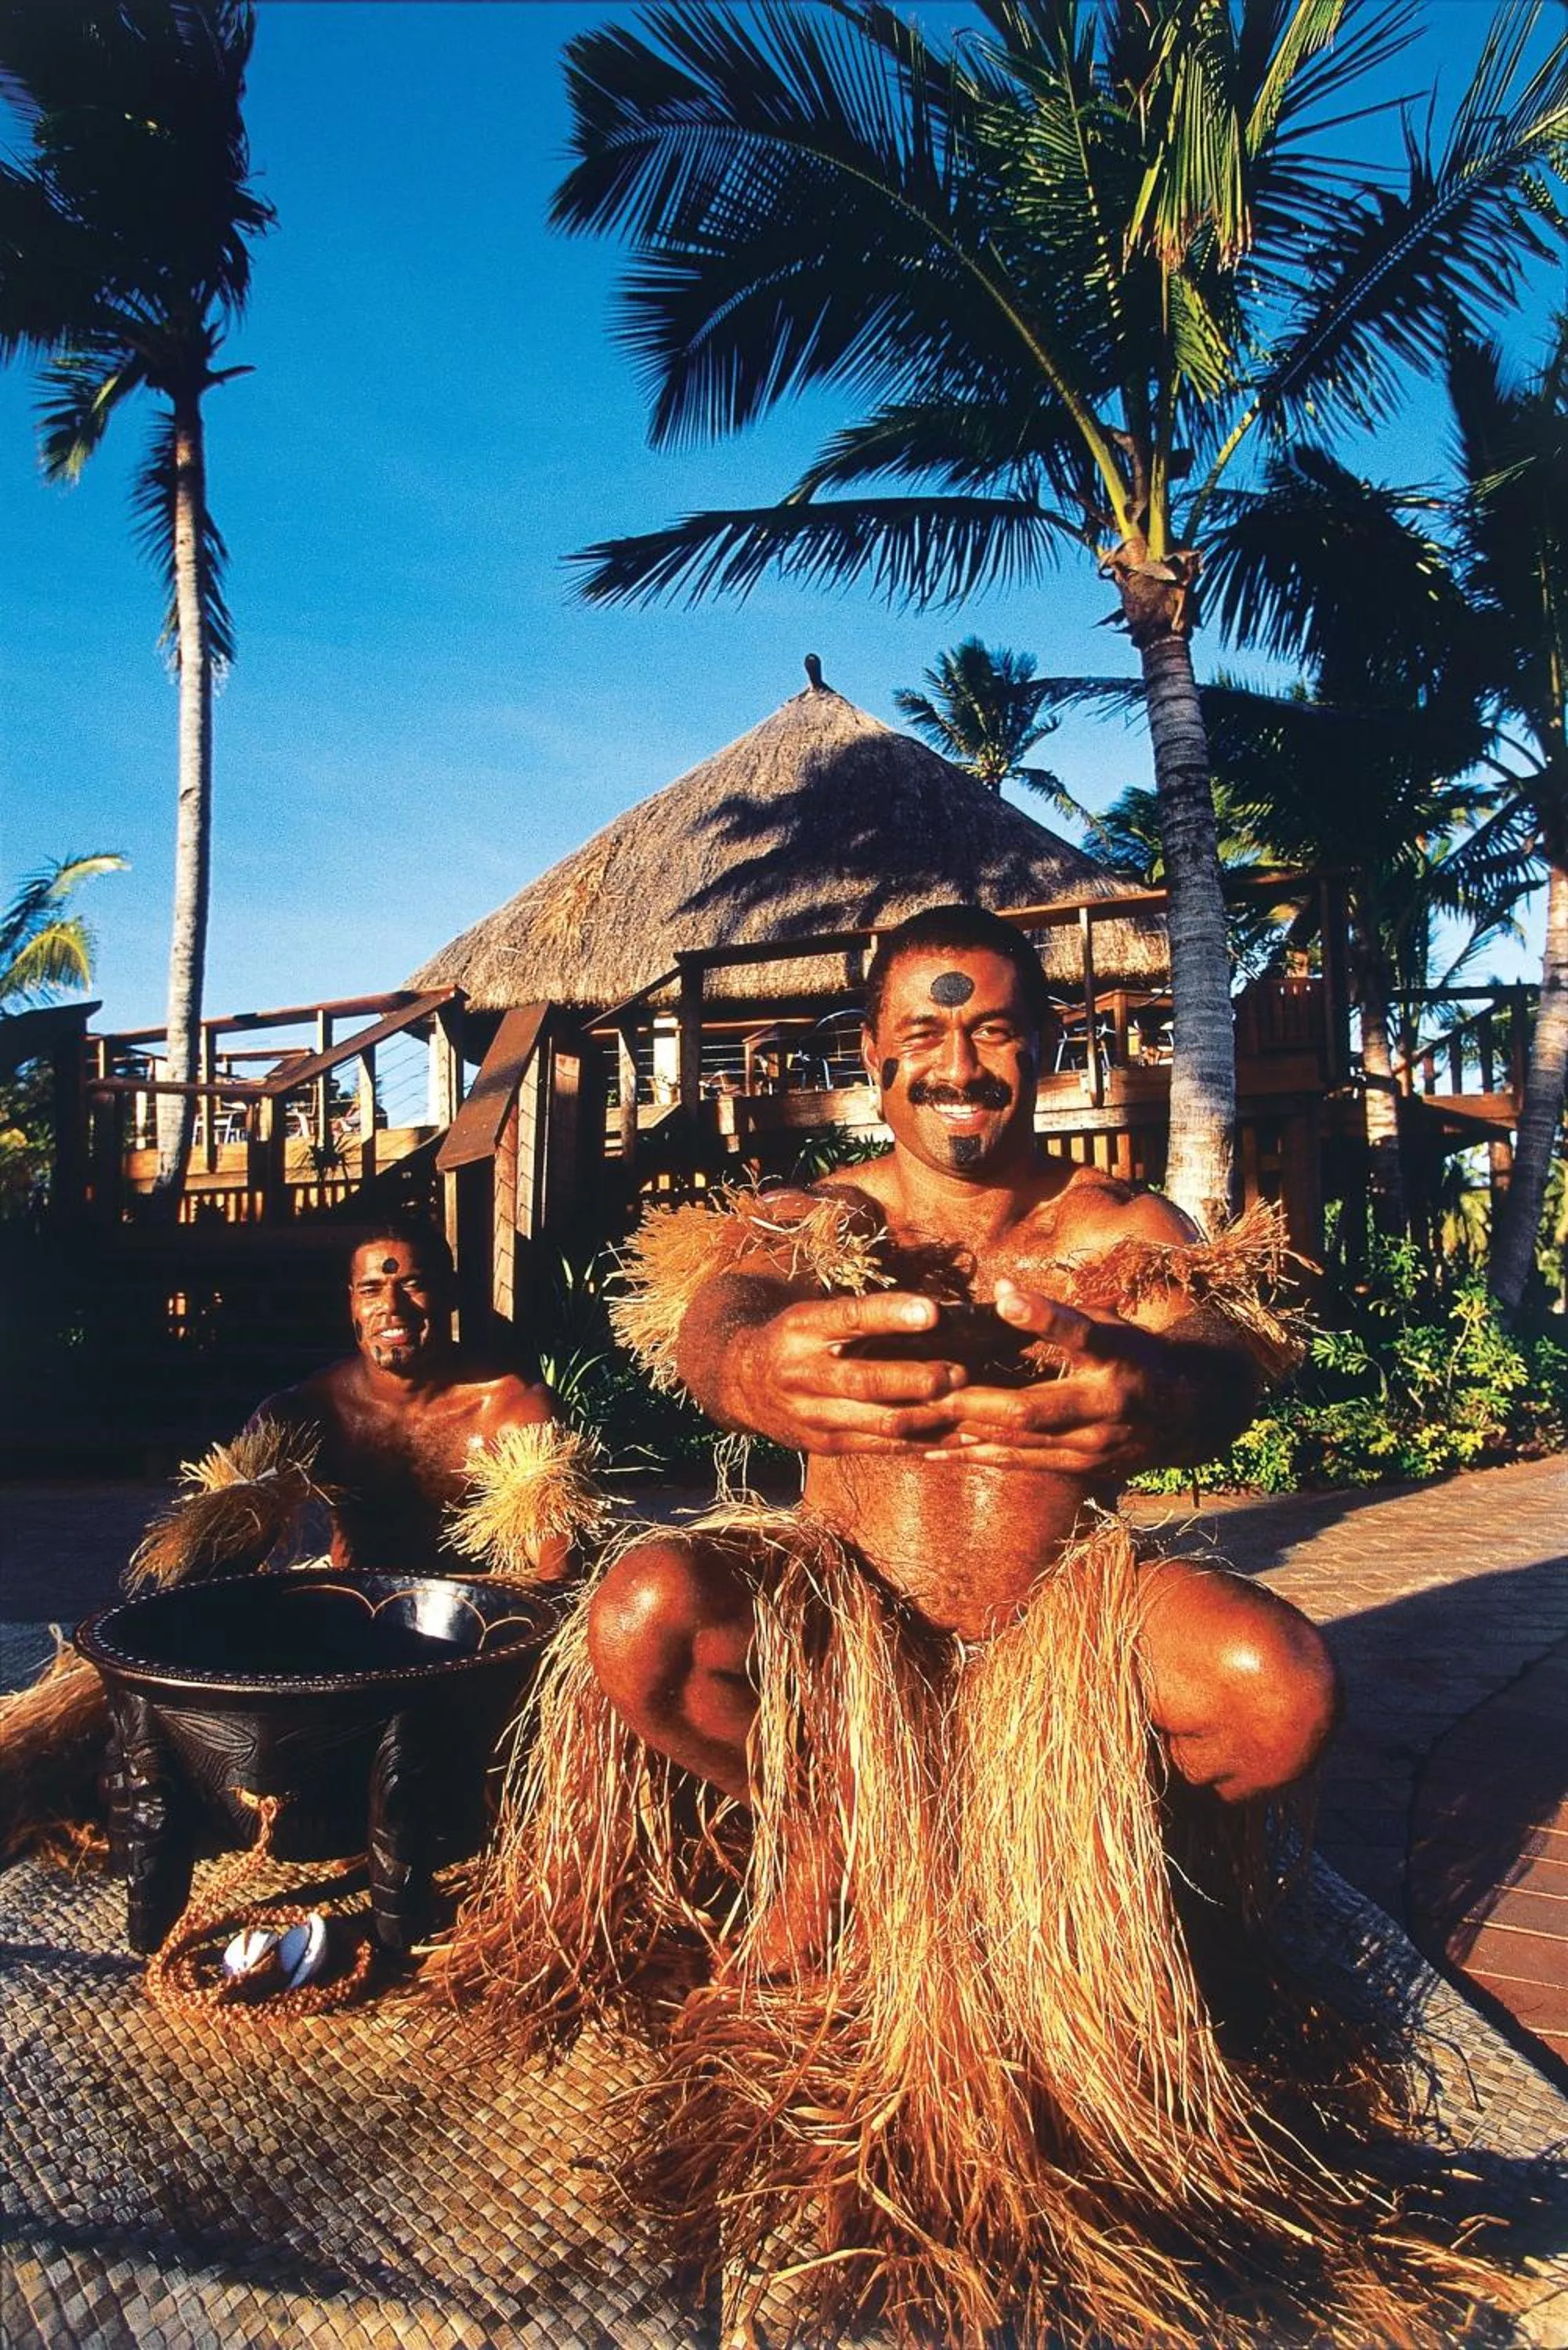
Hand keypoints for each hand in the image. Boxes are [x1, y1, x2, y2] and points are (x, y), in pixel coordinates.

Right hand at [727, 1291, 969, 1454]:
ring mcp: (814, 1415)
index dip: (890, 1315)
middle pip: (866, 1381)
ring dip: (931, 1416)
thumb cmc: (797, 1337)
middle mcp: (803, 1373)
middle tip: (961, 1372)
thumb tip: (937, 1312)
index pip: (849, 1317)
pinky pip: (884, 1446)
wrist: (740, 1381)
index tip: (932, 1312)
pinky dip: (928, 1442)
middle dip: (917, 1380)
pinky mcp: (827, 1445)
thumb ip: (862, 1314)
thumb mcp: (814, 1313)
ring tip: (973, 1408)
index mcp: (802, 1327)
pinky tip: (965, 1438)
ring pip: (880, 1421)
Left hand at [920, 1277, 1186, 1473]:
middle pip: (1032, 1407)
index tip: (1007, 1300)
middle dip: (974, 1400)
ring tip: (915, 1420)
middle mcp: (1106, 1404)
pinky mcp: (1082, 1468)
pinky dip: (976, 1455)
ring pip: (1019, 1441)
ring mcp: (1094, 1444)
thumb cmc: (1137, 1356)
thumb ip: (1060, 1313)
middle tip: (925, 1386)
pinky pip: (1021, 1463)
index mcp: (1118, 1355)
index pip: (1081, 1334)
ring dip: (964, 1432)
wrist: (1188, 1416)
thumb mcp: (1111, 1325)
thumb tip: (1002, 1290)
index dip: (1045, 1317)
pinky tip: (935, 1451)